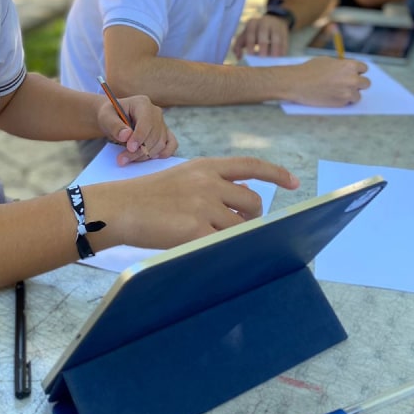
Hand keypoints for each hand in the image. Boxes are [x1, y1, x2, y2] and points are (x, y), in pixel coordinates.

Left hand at [97, 93, 177, 163]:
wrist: (114, 119)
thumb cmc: (110, 116)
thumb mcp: (106, 117)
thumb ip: (114, 125)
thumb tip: (126, 135)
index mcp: (142, 103)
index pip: (146, 122)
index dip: (139, 137)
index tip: (129, 148)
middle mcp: (155, 112)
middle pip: (154, 135)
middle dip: (138, 150)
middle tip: (122, 160)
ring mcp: (162, 123)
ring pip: (161, 143)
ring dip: (145, 155)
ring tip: (127, 159)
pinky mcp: (165, 133)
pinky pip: (172, 144)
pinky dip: (163, 153)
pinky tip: (150, 158)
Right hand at [103, 156, 299, 249]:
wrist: (119, 207)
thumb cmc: (147, 195)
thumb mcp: (182, 178)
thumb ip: (211, 183)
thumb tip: (243, 194)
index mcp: (205, 166)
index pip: (250, 165)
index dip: (275, 173)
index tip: (293, 182)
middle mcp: (208, 182)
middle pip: (252, 201)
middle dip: (251, 216)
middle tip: (236, 225)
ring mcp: (203, 206)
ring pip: (241, 226)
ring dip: (234, 234)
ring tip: (211, 235)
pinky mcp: (196, 230)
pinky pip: (225, 243)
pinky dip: (223, 248)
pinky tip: (208, 247)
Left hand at [232, 16, 289, 58]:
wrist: (272, 21)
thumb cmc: (255, 32)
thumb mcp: (245, 35)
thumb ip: (238, 46)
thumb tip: (238, 57)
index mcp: (252, 23)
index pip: (250, 32)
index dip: (250, 43)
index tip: (250, 54)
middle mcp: (264, 22)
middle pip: (263, 33)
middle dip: (263, 45)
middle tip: (263, 57)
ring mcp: (275, 26)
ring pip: (276, 36)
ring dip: (275, 48)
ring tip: (273, 58)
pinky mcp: (284, 31)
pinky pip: (284, 40)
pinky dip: (283, 48)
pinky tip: (281, 56)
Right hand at [286, 57, 369, 105]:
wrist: (297, 83)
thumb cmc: (309, 70)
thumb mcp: (327, 61)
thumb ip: (341, 65)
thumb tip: (348, 70)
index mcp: (350, 66)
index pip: (364, 69)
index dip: (357, 71)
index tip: (352, 73)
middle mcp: (352, 79)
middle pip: (366, 83)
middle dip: (357, 83)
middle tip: (347, 83)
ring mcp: (348, 92)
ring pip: (358, 95)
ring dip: (351, 93)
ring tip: (337, 91)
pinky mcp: (342, 103)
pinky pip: (348, 102)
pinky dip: (342, 100)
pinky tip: (331, 95)